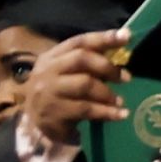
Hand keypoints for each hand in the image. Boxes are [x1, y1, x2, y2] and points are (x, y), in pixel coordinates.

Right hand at [16, 32, 130, 139]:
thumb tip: (121, 49)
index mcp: (52, 56)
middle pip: (81, 59)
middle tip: (125, 78)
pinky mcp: (53, 114)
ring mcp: (48, 92)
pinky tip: (120, 115)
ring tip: (119, 101)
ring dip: (107, 92)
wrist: (35, 124)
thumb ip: (88, 62)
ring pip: (84, 85)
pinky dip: (106, 112)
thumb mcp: (67, 74)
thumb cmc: (58, 94)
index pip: (79, 42)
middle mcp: (47, 71)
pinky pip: (85, 109)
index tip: (126, 36)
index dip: (103, 38)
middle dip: (107, 67)